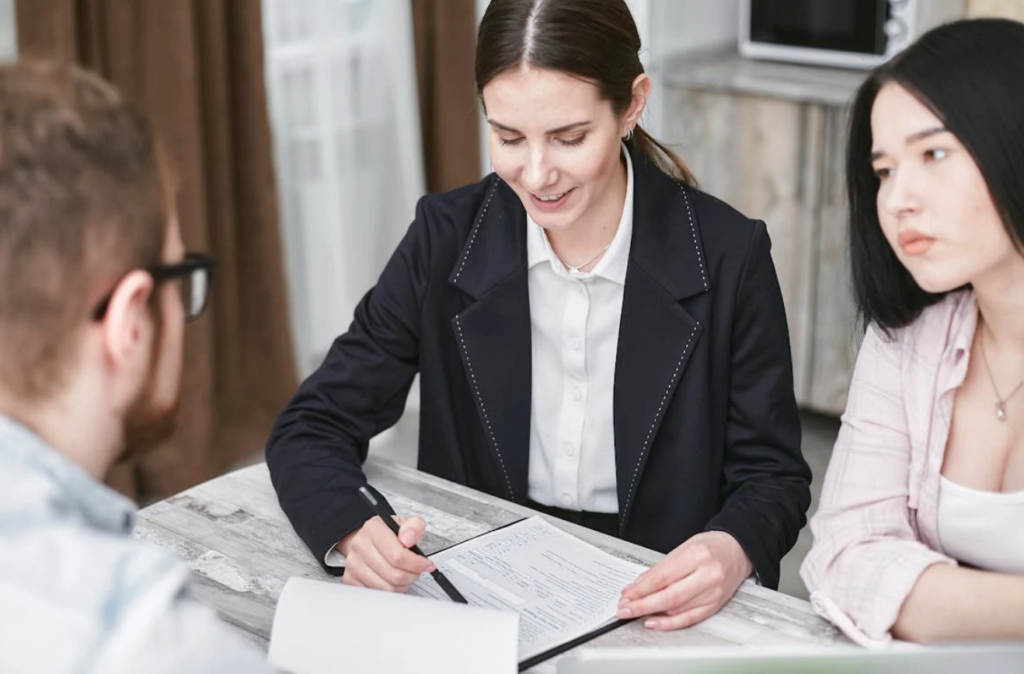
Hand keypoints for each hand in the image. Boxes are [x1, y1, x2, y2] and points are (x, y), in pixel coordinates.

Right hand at [338, 515, 434, 591]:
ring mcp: (353, 564)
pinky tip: (392, 580)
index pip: (398, 555)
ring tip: (405, 574)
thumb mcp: (406, 523)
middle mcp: (360, 545)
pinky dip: (390, 591)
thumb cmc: (388, 534)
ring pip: (386, 588)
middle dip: (412, 575)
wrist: (369, 540)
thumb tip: (409, 538)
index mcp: (373, 528)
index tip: (426, 564)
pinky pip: (377, 594)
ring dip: (402, 585)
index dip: (417, 564)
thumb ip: (414, 526)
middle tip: (417, 570)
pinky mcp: (350, 579)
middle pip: (394, 574)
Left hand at [617, 531, 752, 630]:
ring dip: (652, 613)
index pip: (663, 576)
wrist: (738, 551)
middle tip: (624, 609)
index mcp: (697, 555)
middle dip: (642, 605)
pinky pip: (689, 619)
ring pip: (677, 609)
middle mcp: (708, 575)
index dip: (641, 589)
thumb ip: (661, 568)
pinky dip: (669, 623)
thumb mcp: (683, 547)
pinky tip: (654, 622)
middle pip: (669, 596)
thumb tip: (637, 586)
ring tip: (634, 613)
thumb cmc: (710, 546)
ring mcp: (713, 593)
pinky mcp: (715, 605)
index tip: (626, 594)